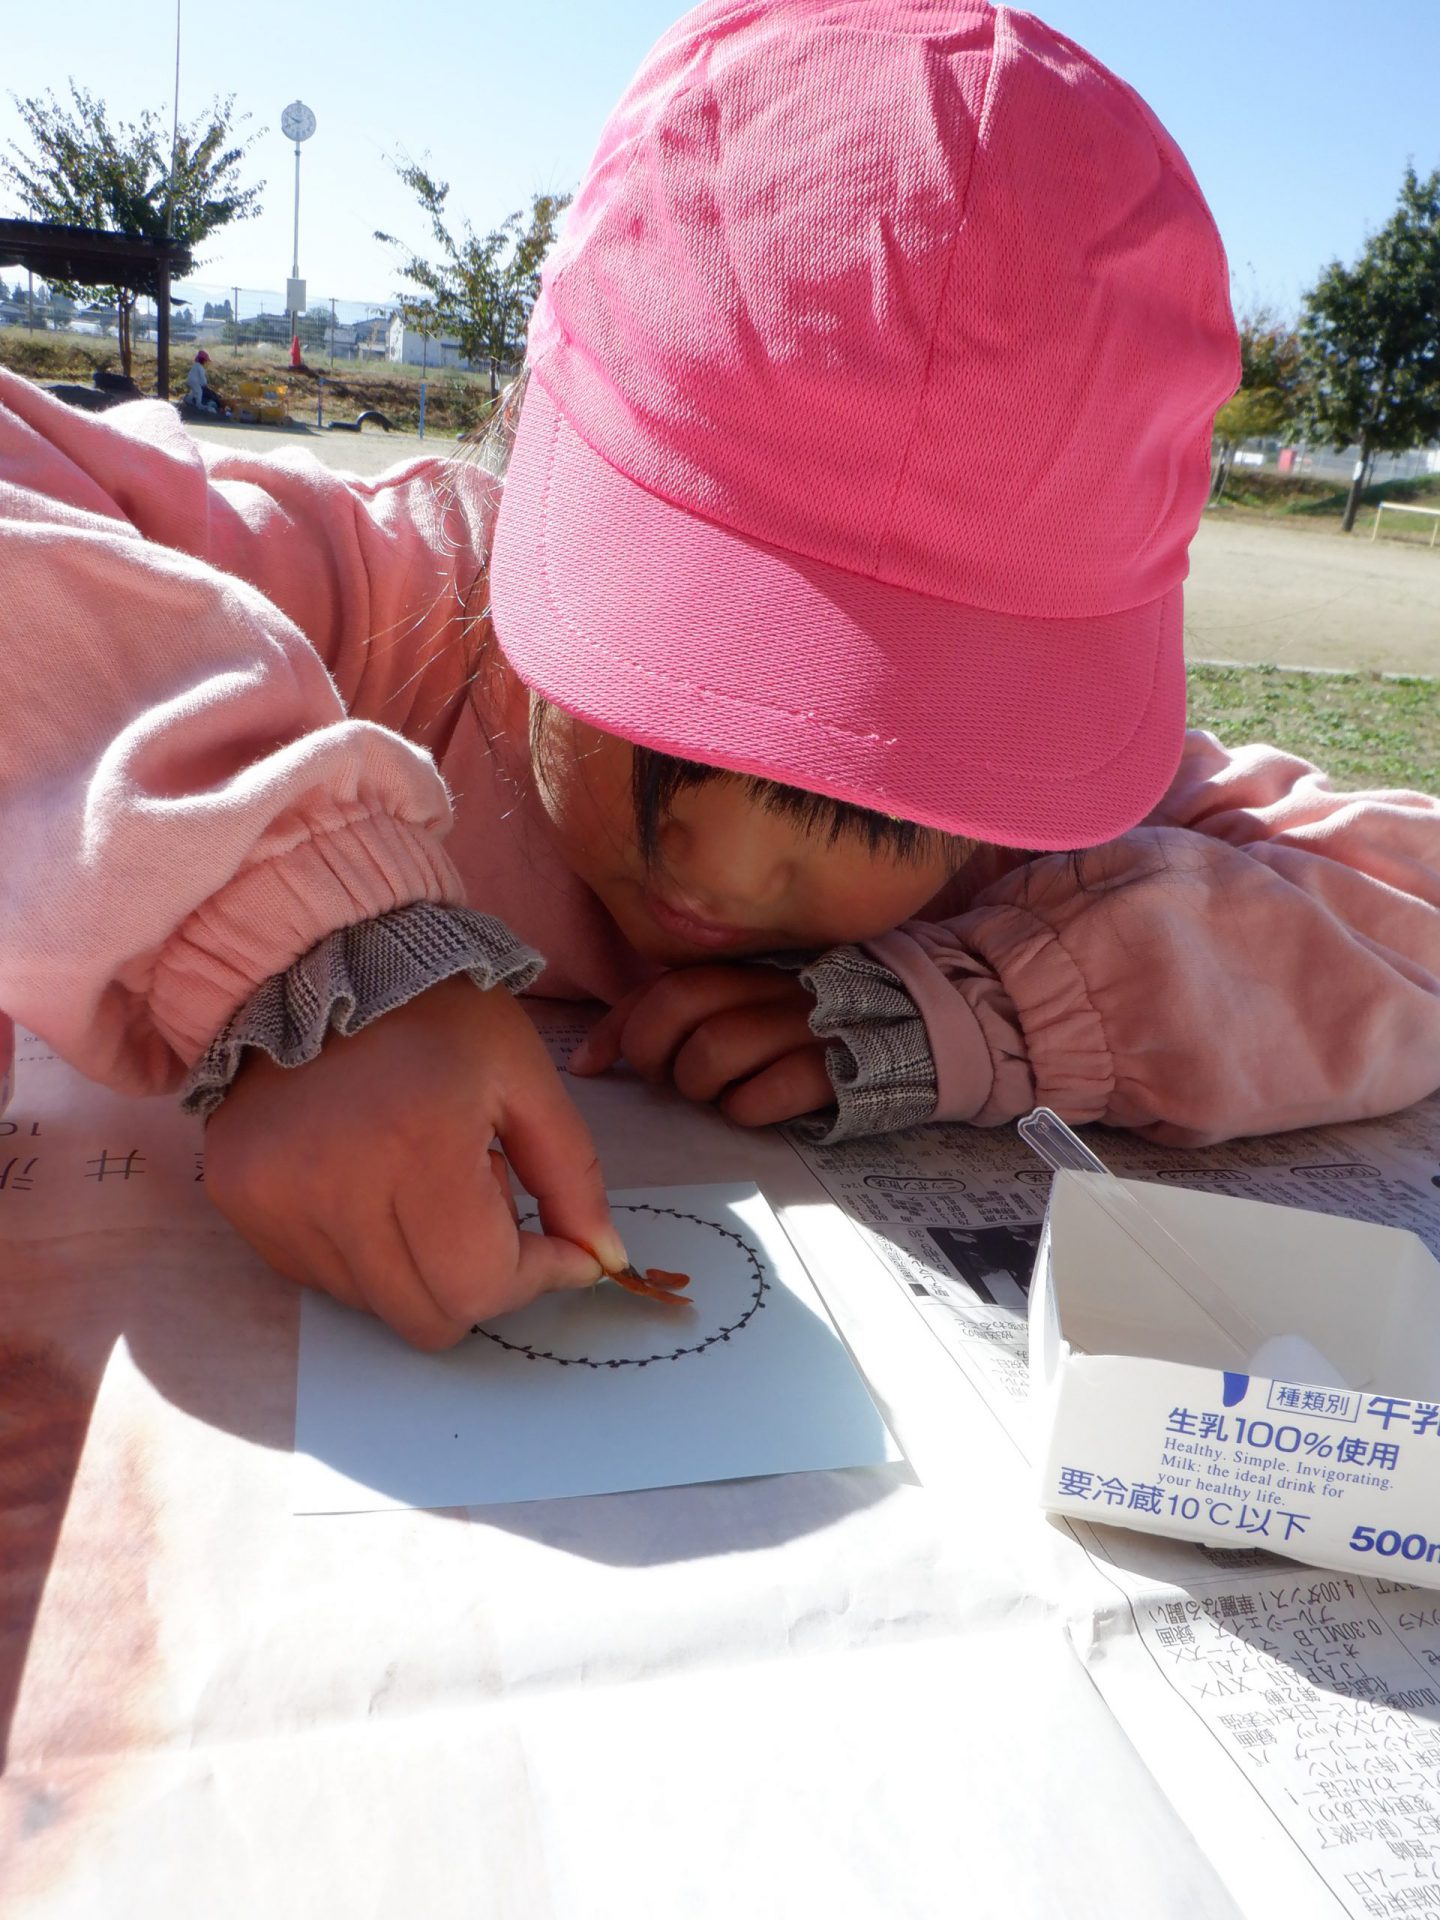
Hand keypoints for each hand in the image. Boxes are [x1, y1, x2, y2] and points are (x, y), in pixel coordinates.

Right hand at [204, 977, 627, 1349]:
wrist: (317, 955)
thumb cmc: (437, 1012)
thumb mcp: (526, 1076)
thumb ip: (572, 1175)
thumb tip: (603, 1263)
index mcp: (419, 1148)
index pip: (482, 1286)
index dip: (536, 1277)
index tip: (559, 1249)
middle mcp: (336, 1188)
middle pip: (428, 1317)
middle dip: (480, 1281)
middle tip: (486, 1210)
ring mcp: (277, 1201)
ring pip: (374, 1304)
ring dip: (418, 1266)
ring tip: (420, 1182)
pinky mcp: (240, 1201)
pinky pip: (318, 1277)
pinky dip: (361, 1252)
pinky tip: (368, 1183)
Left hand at [569, 966, 830, 1126]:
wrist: (912, 1028)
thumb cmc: (803, 1026)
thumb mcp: (741, 1006)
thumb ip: (670, 1016)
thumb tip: (588, 1060)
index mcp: (744, 966)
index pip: (661, 985)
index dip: (618, 1027)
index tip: (592, 1064)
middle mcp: (770, 985)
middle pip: (679, 1005)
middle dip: (653, 1051)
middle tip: (666, 1077)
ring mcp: (803, 1023)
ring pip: (712, 1050)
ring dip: (700, 1084)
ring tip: (718, 1091)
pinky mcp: (833, 1068)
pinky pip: (763, 1094)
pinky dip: (746, 1109)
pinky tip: (756, 1106)